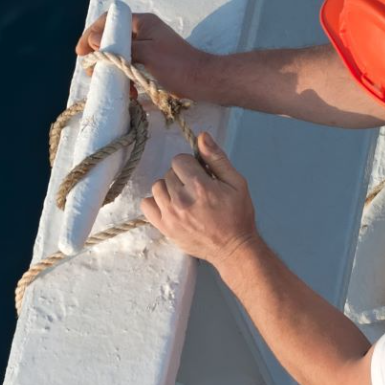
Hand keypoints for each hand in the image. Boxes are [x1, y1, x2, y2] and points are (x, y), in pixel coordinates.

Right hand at [75, 11, 209, 97]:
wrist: (203, 82)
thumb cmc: (176, 65)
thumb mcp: (145, 54)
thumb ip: (119, 46)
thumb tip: (93, 39)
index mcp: (143, 23)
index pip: (110, 21)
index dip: (92, 34)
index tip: (81, 53)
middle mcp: (145, 32)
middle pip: (113, 40)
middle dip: (101, 57)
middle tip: (93, 73)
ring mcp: (149, 48)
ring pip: (121, 57)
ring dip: (114, 72)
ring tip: (111, 85)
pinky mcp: (152, 64)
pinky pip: (132, 68)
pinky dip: (127, 79)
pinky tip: (128, 93)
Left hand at [141, 132, 259, 265]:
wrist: (233, 248)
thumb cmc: (238, 214)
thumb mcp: (236, 182)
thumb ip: (217, 158)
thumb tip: (202, 136)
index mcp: (200, 186)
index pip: (180, 160)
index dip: (192, 165)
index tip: (202, 175)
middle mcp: (181, 200)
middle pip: (169, 173)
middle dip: (182, 176)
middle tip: (197, 189)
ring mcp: (170, 215)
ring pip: (157, 187)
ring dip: (169, 189)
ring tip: (185, 198)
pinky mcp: (164, 228)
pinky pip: (146, 205)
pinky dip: (156, 202)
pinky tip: (171, 206)